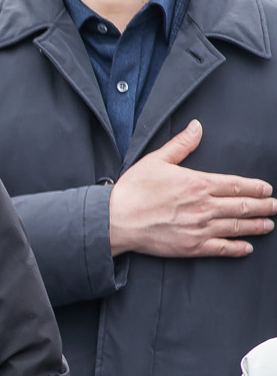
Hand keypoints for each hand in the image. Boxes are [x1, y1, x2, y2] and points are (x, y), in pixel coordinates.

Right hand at [108, 120, 276, 257]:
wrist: (115, 220)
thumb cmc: (132, 190)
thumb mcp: (155, 160)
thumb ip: (181, 145)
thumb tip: (196, 127)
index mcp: (198, 184)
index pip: (236, 185)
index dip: (255, 188)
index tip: (267, 189)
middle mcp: (204, 206)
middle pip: (242, 206)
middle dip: (263, 206)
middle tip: (275, 206)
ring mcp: (200, 228)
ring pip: (237, 227)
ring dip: (256, 226)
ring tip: (268, 225)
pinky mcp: (191, 246)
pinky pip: (221, 248)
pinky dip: (237, 248)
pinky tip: (246, 247)